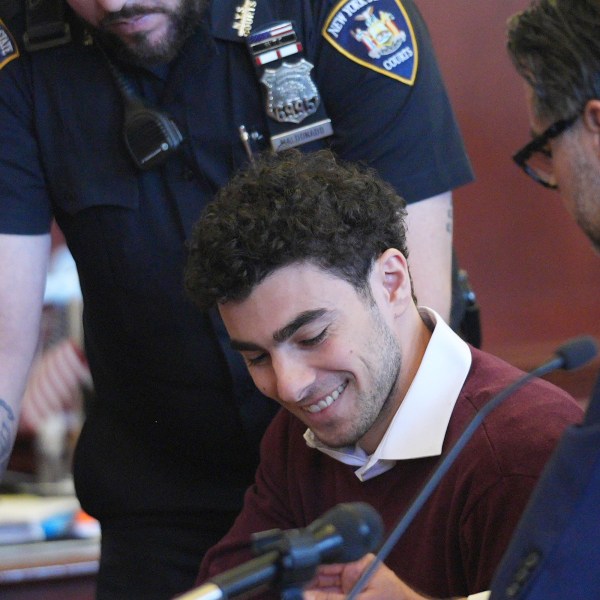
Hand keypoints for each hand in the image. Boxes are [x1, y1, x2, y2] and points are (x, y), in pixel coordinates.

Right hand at [303, 553, 428, 599]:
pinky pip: (333, 597)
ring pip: (325, 591)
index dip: (311, 571)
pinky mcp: (352, 597)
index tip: (295, 578)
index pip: (328, 564)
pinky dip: (321, 598)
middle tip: (293, 591)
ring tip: (298, 595)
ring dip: (313, 594)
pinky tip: (308, 598)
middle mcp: (352, 573)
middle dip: (308, 586)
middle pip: (323, 578)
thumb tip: (307, 596)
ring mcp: (351, 588)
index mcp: (358, 564)